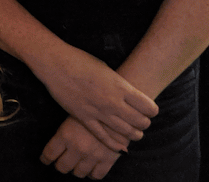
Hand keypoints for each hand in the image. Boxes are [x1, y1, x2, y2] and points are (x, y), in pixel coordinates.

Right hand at [37, 47, 157, 149]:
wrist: (56, 64)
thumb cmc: (81, 61)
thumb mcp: (107, 69)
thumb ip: (118, 85)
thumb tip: (127, 95)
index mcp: (120, 87)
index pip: (148, 107)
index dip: (152, 111)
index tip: (149, 110)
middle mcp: (112, 101)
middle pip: (140, 121)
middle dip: (144, 124)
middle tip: (142, 123)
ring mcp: (98, 112)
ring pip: (125, 132)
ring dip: (134, 135)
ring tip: (135, 134)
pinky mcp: (84, 118)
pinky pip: (103, 137)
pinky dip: (114, 144)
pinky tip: (121, 147)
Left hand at [41, 117, 121, 178]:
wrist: (119, 110)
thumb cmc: (93, 108)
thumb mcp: (74, 115)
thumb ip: (65, 131)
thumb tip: (58, 143)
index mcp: (65, 135)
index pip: (49, 154)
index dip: (45, 158)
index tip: (45, 159)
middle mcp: (77, 148)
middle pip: (62, 167)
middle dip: (60, 165)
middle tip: (62, 161)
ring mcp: (92, 156)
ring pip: (78, 173)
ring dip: (76, 169)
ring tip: (77, 163)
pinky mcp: (107, 161)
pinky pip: (96, 176)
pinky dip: (92, 174)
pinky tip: (91, 167)